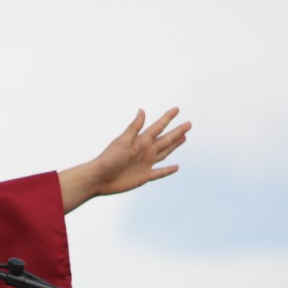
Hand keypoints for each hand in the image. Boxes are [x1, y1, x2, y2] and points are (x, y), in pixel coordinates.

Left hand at [59, 108, 190, 212]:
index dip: (167, 118)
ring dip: (174, 146)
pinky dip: (168, 170)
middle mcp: (145, 151)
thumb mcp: (122, 141)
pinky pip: (160, 173)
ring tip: (184, 138)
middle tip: (188, 124)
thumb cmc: (108, 158)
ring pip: (165, 153)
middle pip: (166, 139)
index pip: (158, 127)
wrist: (99, 178)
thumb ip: (134, 128)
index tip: (176, 109)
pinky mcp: (144, 176)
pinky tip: (176, 167)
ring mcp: (146, 164)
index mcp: (140, 141)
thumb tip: (142, 110)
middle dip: (177, 132)